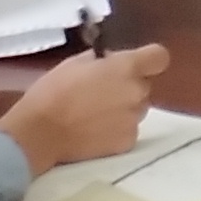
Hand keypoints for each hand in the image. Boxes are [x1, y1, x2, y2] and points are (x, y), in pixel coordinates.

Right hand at [0, 43, 168, 166]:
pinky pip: (128, 130)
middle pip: (144, 85)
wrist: (41, 132)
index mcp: (125, 68)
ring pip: (136, 109)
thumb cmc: (54, 91)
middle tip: (101, 92)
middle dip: (127, 86)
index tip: (135, 65)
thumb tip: (111, 62)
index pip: (159, 57)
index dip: (149, 60)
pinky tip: (94, 131)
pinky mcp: (128, 142)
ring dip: (123, 108)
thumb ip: (101, 60)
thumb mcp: (74, 63)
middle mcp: (136, 93)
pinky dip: (116, 130)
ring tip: (94, 114)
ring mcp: (134, 119)